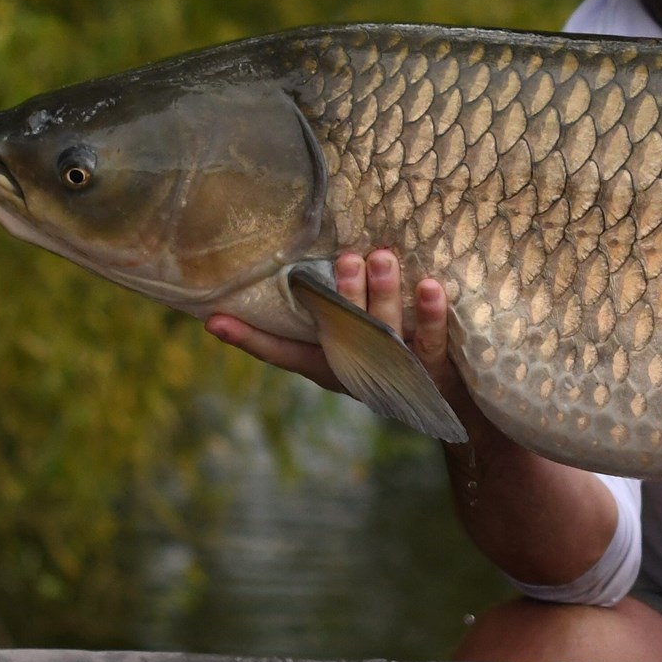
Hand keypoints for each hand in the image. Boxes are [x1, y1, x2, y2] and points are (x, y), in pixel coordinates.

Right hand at [206, 250, 462, 405]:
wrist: (447, 402)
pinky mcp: (432, 368)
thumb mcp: (355, 335)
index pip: (281, 351)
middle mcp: (356, 366)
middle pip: (343, 333)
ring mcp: (395, 369)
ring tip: (383, 258)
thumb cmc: (393, 354)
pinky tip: (430, 286)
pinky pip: (432, 340)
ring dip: (384, 295)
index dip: (248, 338)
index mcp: (329, 361)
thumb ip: (333, 308)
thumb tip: (306, 259)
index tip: (215, 319)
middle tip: (346, 259)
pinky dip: (431, 314)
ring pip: (386, 332)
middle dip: (342, 296)